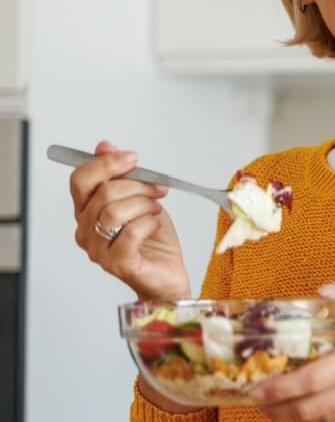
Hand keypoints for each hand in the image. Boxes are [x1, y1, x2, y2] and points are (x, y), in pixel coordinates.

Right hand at [69, 141, 190, 301]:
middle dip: (137, 185)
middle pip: (102, 194)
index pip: (81, 180)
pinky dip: (148, 222)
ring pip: (114, 212)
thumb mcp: (140, 199)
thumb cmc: (153, 240)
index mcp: (87, 212)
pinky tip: (156, 224)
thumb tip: (104, 146)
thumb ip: (121, 176)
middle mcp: (86, 231)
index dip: (105, 164)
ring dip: (143, 204)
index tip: (133, 158)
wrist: (167, 276)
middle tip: (158, 188)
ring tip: (156, 208)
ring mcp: (99, 250)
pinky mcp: (118, 264)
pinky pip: (130, 233)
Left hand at [251, 271, 334, 421]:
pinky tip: (312, 404)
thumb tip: (321, 292)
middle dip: (274, 409)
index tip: (256, 390)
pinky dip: (319, 415)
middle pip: (305, 409)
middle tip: (257, 402)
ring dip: (293, 415)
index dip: (279, 389)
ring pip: (318, 419)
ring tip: (276, 406)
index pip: (310, 380)